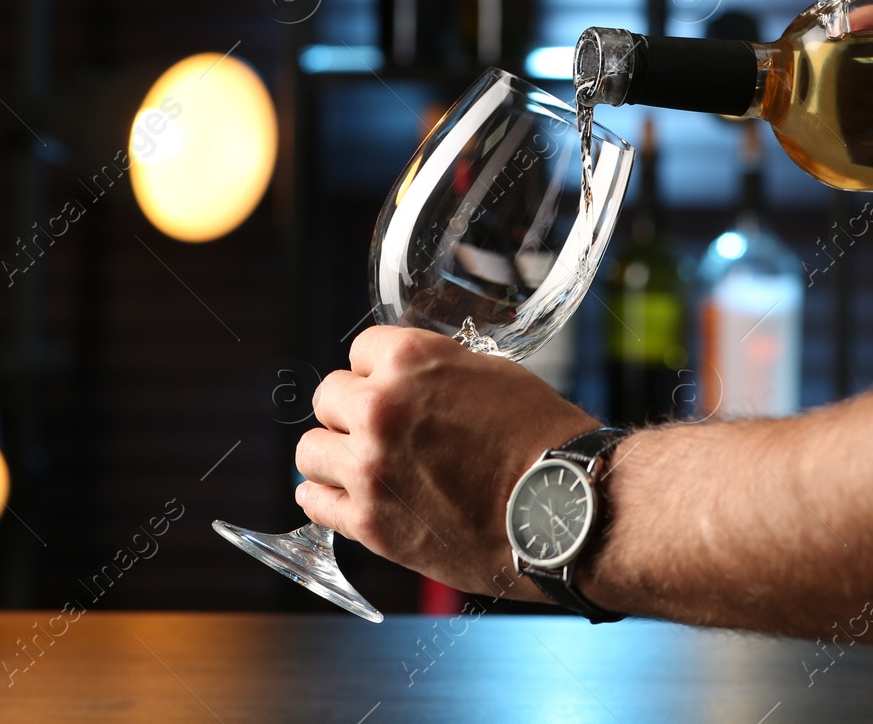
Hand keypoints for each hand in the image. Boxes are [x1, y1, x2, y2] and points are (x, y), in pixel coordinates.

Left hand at [295, 326, 600, 599]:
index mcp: (411, 360)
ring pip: (311, 450)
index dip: (380, 372)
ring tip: (364, 468)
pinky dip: (327, 498)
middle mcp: (380, 407)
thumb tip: (403, 379)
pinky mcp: (369, 521)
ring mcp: (369, 466)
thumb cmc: (539, 440)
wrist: (562, 510)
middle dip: (352, 412)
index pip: (360, 351)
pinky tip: (348, 497)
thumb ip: (433, 372)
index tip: (393, 392)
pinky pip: (314, 501)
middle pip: (328, 397)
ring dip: (335, 455)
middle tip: (383, 434)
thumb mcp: (489, 373)